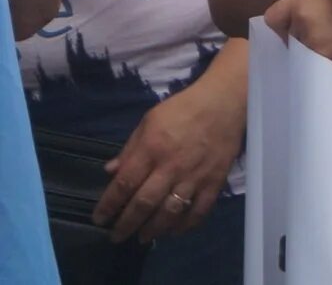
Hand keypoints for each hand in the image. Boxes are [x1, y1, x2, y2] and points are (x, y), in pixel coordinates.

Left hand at [98, 66, 244, 241]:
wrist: (225, 101)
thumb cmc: (183, 108)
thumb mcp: (149, 121)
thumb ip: (130, 148)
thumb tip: (111, 172)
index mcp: (151, 149)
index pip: (124, 184)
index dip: (108, 205)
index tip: (99, 219)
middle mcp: (171, 166)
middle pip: (144, 203)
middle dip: (126, 224)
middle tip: (116, 237)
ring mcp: (195, 175)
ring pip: (170, 212)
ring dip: (154, 229)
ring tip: (143, 236)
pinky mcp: (215, 180)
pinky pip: (199, 209)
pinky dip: (186, 224)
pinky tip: (175, 230)